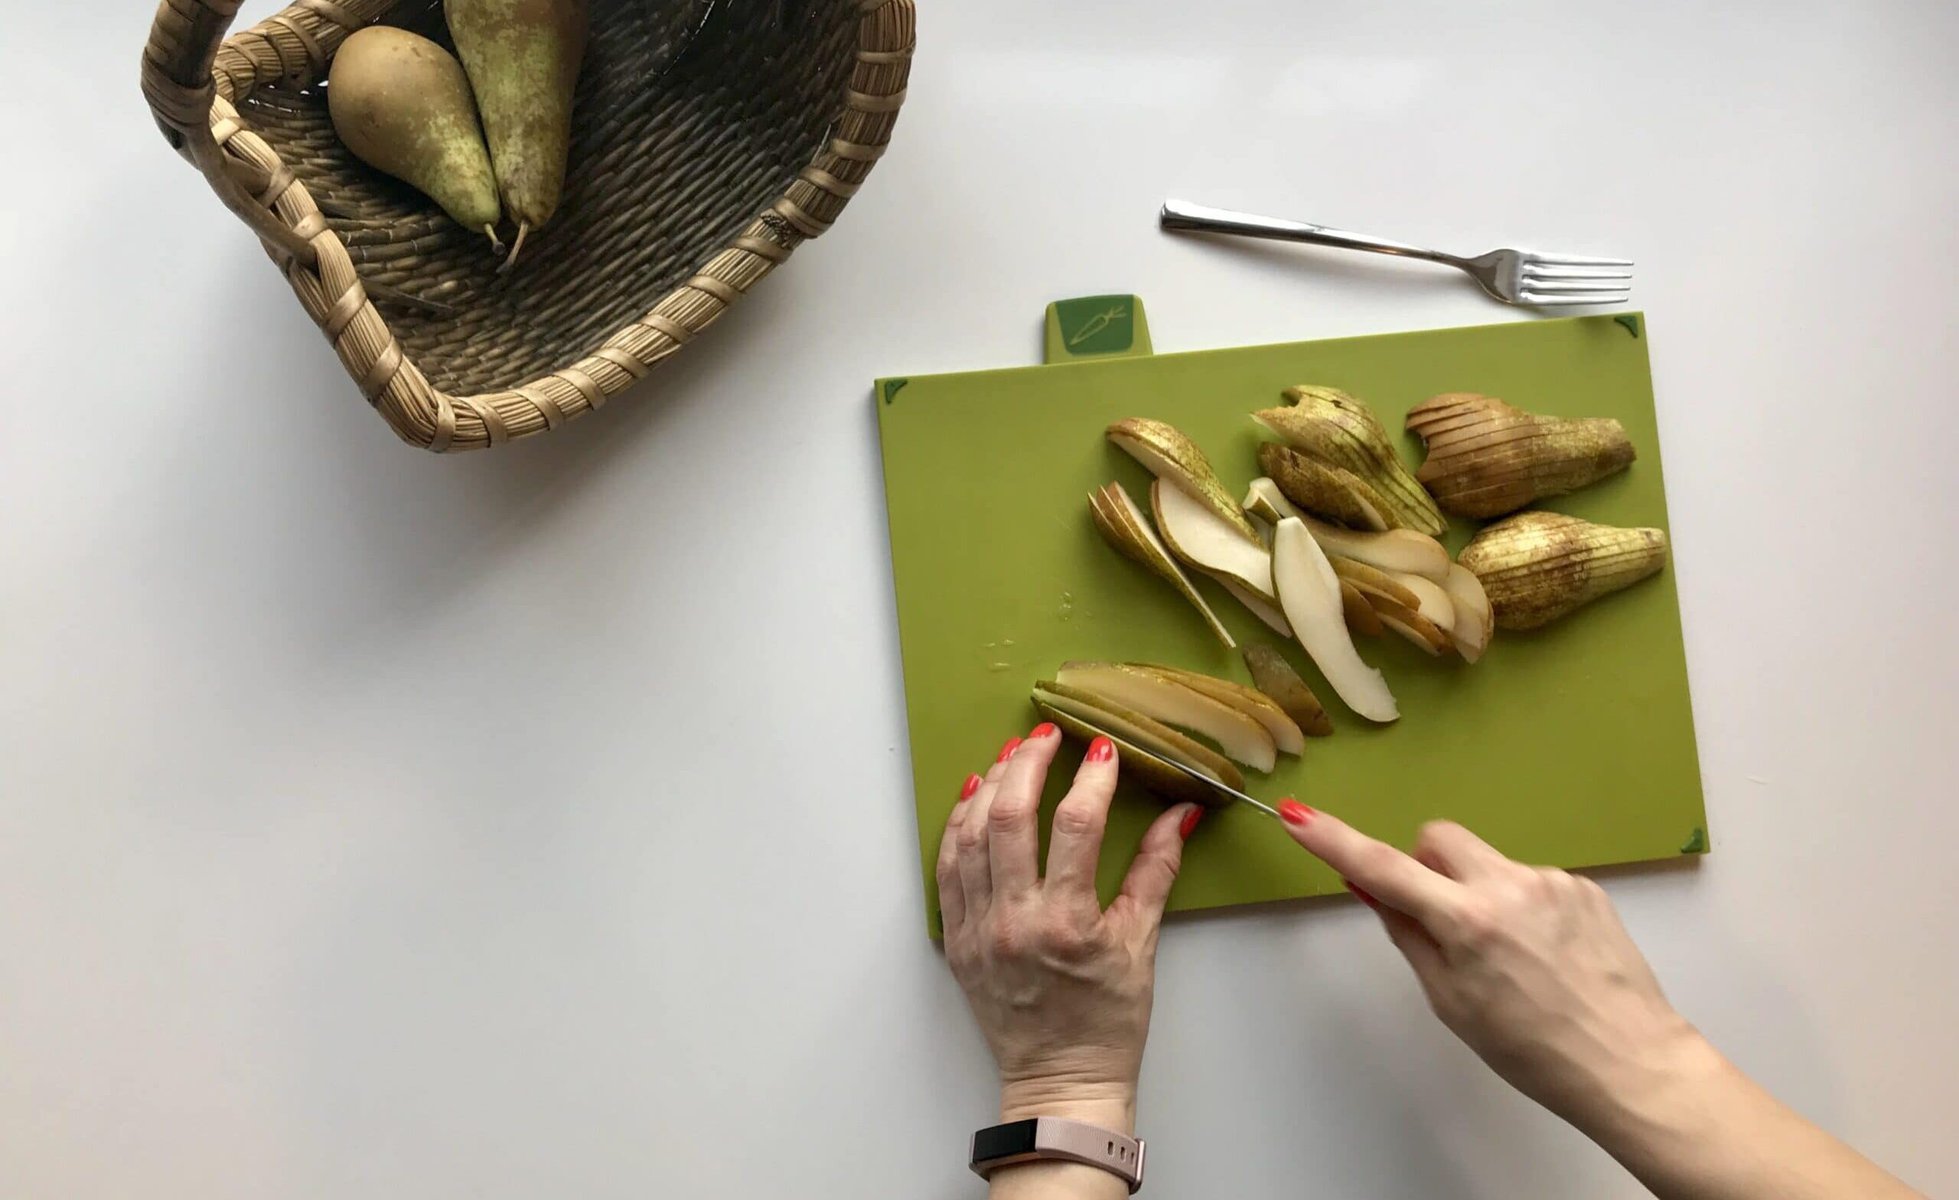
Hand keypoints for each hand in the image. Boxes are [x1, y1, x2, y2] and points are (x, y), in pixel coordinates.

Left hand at [936, 724, 1200, 1130]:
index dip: (1089, 780)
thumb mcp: (1141, 945)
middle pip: (1010, 819)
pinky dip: (957, 828)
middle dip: (1027, 765)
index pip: (1075, 828)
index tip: (1102, 751)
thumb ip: (1156, 871)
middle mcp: (1014, 922)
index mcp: (1066, 924)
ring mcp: (978, 931)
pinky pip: (948, 871)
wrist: (1062, 1082)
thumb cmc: (1109, 1022)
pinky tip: (974, 799)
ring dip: (988, 788)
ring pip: (969, 838)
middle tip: (1045, 736)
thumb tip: (1180, 813)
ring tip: (1009, 755)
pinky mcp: (957, 941)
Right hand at [1278, 805, 1927, 1199]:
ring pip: (1487, 863)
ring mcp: (1553, 882)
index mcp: (1470, 922)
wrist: (1632, 1063)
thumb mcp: (1453, 1003)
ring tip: (1509, 958)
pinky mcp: (1585, 887)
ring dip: (1479, 893)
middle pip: (1439, 840)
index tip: (1298, 815)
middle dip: (1427, 869)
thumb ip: (1411, 937)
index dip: (1335, 842)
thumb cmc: (1535, 1051)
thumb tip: (1376, 890)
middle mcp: (1510, 887)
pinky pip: (1529, 880)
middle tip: (1439, 921)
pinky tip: (1544, 955)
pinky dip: (1521, 907)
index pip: (1385, 870)